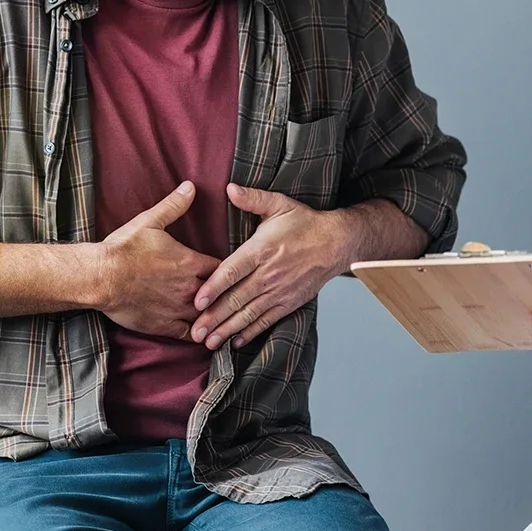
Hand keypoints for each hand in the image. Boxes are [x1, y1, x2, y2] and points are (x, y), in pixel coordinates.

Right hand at [97, 182, 220, 338]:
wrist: (101, 277)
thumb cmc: (124, 249)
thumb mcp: (150, 221)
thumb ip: (174, 206)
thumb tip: (191, 187)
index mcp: (189, 262)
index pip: (222, 267)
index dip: (228, 268)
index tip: (231, 269)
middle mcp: (189, 287)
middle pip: (219, 293)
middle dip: (225, 293)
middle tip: (234, 294)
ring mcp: (177, 309)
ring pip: (207, 316)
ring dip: (214, 315)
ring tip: (224, 317)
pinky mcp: (164, 326)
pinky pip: (188, 334)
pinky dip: (198, 335)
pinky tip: (204, 336)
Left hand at [190, 184, 353, 349]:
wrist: (337, 243)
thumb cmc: (305, 223)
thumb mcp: (279, 204)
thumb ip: (253, 198)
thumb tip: (229, 188)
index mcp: (261, 250)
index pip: (232, 272)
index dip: (213, 288)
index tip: (197, 302)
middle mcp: (268, 274)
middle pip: (236, 299)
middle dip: (213, 318)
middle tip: (194, 332)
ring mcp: (279, 291)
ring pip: (248, 314)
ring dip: (227, 330)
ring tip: (208, 343)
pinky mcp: (289, 302)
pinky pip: (266, 320)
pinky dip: (250, 333)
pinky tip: (235, 342)